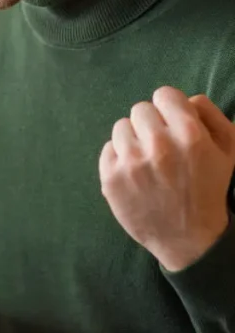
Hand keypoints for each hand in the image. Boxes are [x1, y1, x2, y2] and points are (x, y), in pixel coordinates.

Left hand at [100, 86, 234, 271]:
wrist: (188, 238)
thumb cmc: (209, 189)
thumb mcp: (227, 150)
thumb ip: (210, 115)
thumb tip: (186, 99)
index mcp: (190, 135)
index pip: (164, 94)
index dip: (170, 108)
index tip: (173, 124)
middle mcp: (158, 145)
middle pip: (140, 109)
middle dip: (152, 124)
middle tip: (162, 146)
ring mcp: (131, 162)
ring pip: (121, 127)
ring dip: (134, 140)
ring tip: (148, 161)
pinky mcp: (110, 177)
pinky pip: (108, 149)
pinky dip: (119, 158)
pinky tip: (136, 174)